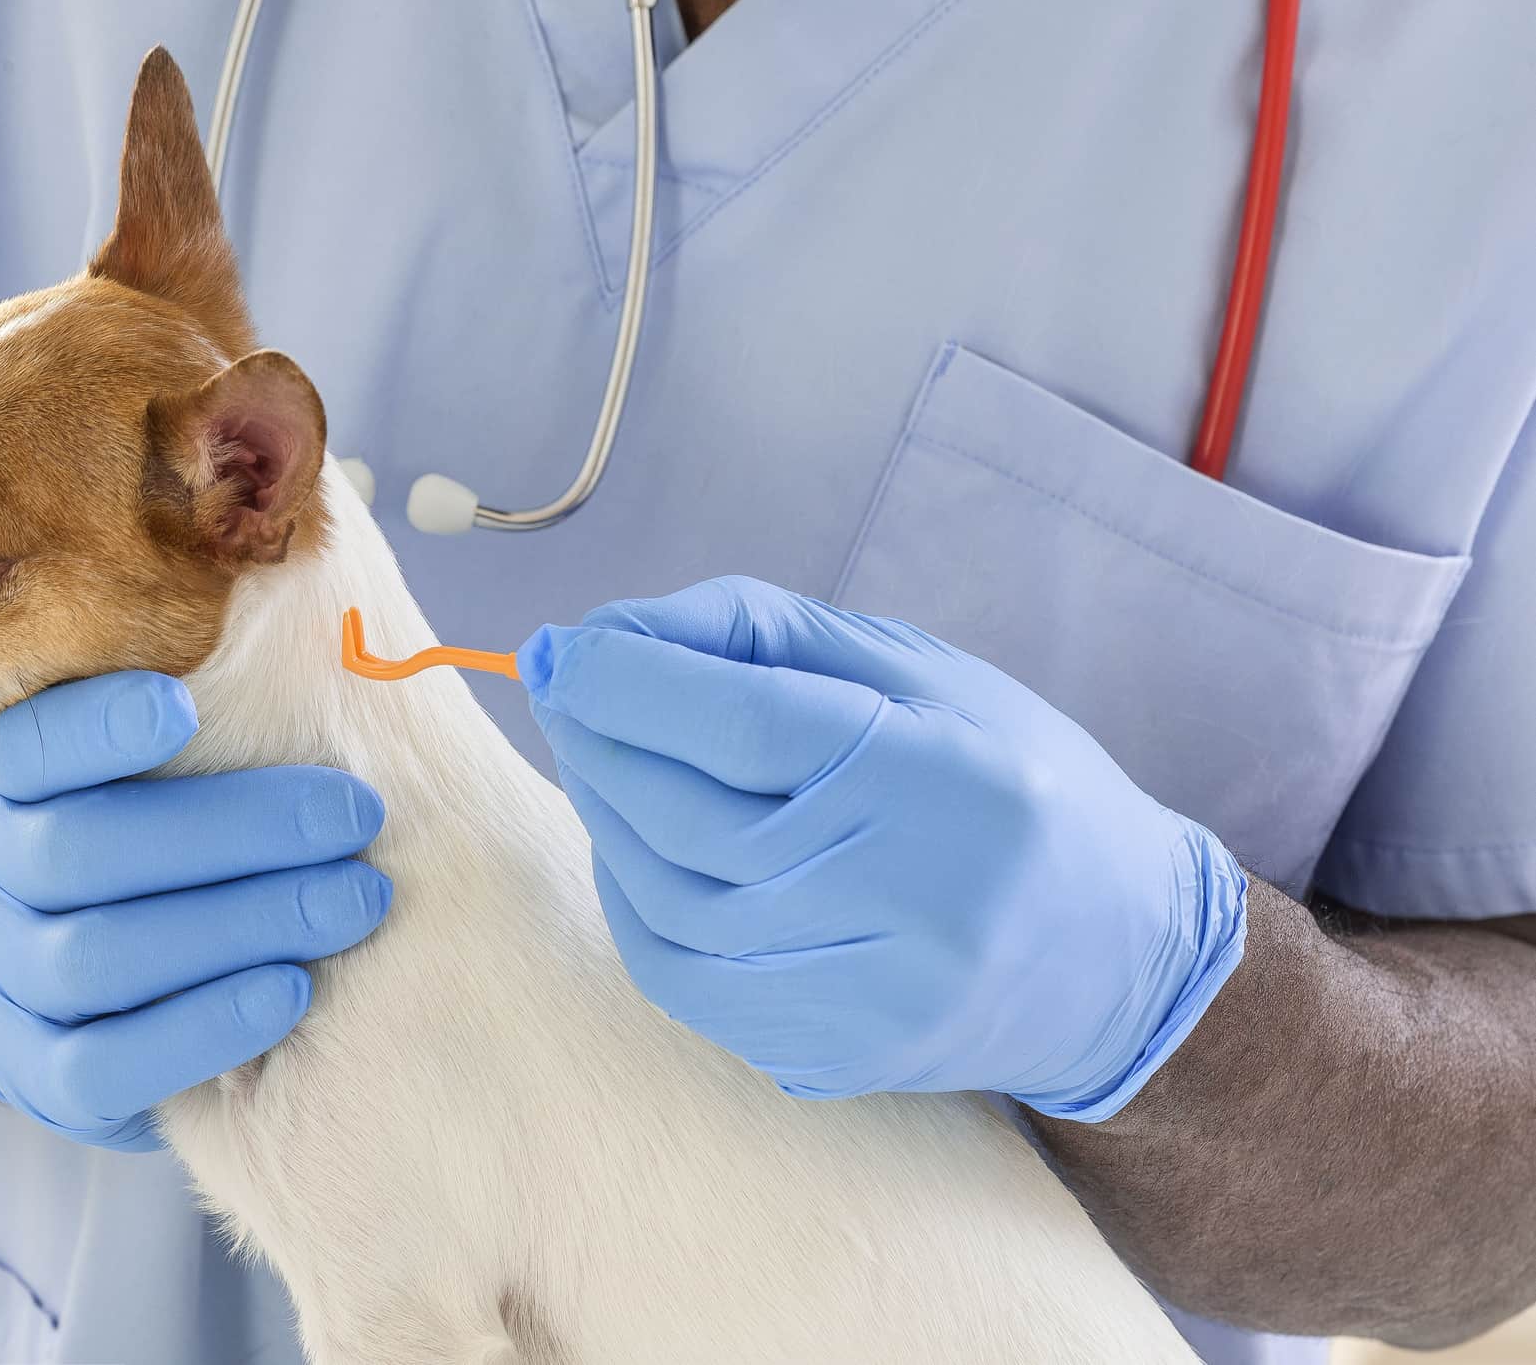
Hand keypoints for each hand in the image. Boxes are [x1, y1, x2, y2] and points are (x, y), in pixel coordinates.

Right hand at [0, 671, 389, 1147]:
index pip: (22, 750)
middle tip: (357, 814)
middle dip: (234, 829)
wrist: (126, 994)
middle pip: (76, 852)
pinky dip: (201, 1028)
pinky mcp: (29, 1075)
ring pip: (94, 958)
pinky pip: (102, 1066)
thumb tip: (331, 611)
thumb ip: (211, 707)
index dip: (90, 729)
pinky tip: (289, 992)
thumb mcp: (170, 764)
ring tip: (352, 902)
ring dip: (241, 924)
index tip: (184, 705)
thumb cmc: (176, 839)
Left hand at [519, 576, 1246, 1120]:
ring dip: (605, 820)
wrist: (1121, 961)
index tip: (563, 645)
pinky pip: (684, 982)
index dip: (628, 682)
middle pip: (689, 818)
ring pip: (669, 906)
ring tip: (596, 757)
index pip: (740, 728)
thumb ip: (768, 636)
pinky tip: (633, 849)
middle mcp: (902, 896)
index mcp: (934, 778)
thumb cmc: (1015, 784)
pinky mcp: (836, 1053)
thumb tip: (615, 632)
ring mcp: (867, 994)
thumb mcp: (921, 673)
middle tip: (565, 689)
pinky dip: (635, 906)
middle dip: (600, 741)